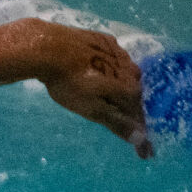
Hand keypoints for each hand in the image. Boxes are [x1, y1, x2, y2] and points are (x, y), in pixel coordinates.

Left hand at [35, 23, 153, 158]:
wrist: (47, 47)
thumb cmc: (68, 83)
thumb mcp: (92, 109)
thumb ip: (117, 122)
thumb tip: (142, 140)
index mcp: (128, 88)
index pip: (138, 115)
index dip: (140, 133)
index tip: (144, 152)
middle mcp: (129, 69)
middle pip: (135, 93)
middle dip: (133, 108)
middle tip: (127, 119)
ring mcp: (117, 51)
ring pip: (127, 72)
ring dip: (124, 84)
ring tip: (115, 94)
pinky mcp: (103, 39)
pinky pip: (114, 56)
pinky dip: (112, 66)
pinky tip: (105, 68)